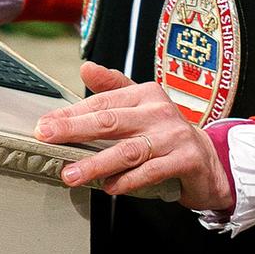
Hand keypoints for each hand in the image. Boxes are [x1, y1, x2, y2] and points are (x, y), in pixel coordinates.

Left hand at [35, 61, 233, 210]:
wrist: (208, 159)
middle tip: (48, 139)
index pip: (102, 102)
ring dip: (97, 164)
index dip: (71, 114)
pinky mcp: (186, 159)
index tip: (45, 125)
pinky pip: (151, 171)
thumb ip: (112, 88)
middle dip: (75, 130)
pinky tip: (110, 186)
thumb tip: (85, 67)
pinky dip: (128, 180)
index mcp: (145, 94)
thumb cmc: (165, 132)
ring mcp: (174, 136)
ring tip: (72, 174)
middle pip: (111, 121)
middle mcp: (159, 111)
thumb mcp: (141, 105)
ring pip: (129, 150)